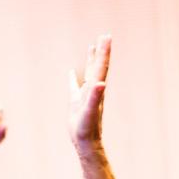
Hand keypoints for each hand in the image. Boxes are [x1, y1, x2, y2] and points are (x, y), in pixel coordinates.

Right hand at [68, 35, 111, 154]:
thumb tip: (100, 83)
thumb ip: (94, 97)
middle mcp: (93, 89)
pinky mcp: (77, 102)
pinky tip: (72, 72)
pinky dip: (74, 78)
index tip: (106, 37)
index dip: (104, 52)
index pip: (101, 67)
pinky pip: (75, 86)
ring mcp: (85, 95)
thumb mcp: (90, 112)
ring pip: (90, 73)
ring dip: (92, 60)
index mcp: (96, 89)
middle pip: (98, 66)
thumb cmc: (87, 128)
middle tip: (104, 36)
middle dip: (101, 51)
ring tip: (92, 47)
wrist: (86, 142)